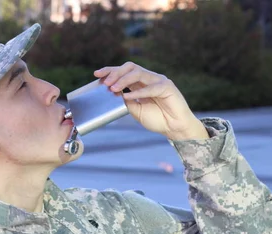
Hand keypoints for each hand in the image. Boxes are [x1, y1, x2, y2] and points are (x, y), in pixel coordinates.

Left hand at [94, 62, 208, 140]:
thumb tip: (113, 94)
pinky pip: (150, 87)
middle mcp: (149, 79)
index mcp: (140, 83)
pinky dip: (138, 91)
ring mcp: (158, 81)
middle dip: (115, 73)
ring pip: (138, 73)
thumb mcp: (136, 111)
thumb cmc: (157, 119)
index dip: (110, 71)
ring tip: (113, 88)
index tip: (96, 74)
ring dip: (123, 80)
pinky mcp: (167, 86)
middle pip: (130, 67)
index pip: (123, 71)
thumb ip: (126, 102)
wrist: (174, 128)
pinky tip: (128, 96)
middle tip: (105, 83)